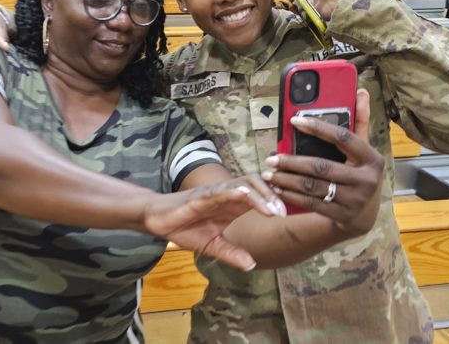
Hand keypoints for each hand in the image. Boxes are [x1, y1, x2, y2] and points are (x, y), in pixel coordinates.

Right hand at [144, 175, 285, 270]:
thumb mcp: (212, 246)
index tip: (290, 217)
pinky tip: (247, 196)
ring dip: (261, 195)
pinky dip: (236, 191)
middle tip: (284, 214)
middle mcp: (228, 195)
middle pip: (258, 185)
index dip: (277, 202)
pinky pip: (222, 189)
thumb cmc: (184, 228)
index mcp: (233, 205)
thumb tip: (252, 265)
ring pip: (245, 184)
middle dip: (274, 196)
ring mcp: (216, 193)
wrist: (158, 221)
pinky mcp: (202, 195)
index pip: (261, 196)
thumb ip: (232, 253)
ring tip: (273, 211)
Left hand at [261, 89, 382, 236]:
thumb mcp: (363, 150)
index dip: (318, 127)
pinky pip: (311, 204)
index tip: (293, 121)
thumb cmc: (359, 174)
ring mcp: (354, 200)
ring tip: (269, 174)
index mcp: (372, 158)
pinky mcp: (342, 216)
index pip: (343, 137)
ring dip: (287, 180)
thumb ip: (359, 122)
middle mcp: (366, 180)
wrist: (365, 216)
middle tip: (271, 158)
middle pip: (322, 166)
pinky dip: (291, 196)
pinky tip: (278, 189)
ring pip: (313, 187)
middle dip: (292, 162)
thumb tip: (360, 92)